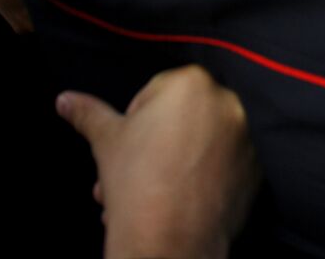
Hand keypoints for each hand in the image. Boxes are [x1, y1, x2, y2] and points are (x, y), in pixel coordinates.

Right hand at [57, 66, 260, 258]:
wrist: (168, 242)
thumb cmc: (136, 185)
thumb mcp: (106, 142)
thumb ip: (88, 114)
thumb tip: (66, 100)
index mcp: (190, 83)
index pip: (157, 91)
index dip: (136, 123)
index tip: (132, 147)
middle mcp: (227, 102)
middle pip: (182, 117)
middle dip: (155, 144)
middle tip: (136, 171)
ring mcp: (247, 135)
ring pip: (204, 141)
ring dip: (177, 160)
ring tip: (151, 188)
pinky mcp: (258, 166)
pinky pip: (227, 163)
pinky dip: (208, 174)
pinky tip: (184, 195)